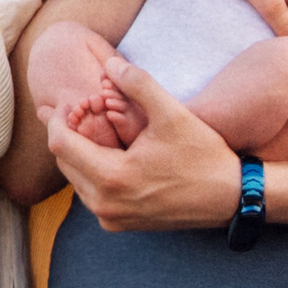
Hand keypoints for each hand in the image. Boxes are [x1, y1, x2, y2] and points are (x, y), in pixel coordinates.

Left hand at [46, 58, 243, 228]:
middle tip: (76, 111)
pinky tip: (106, 154)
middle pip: (65, 163)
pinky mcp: (119, 225)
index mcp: (112, 178)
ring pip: (76, 180)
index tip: (69, 101)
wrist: (230, 197)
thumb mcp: (172, 113)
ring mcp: (111, 219)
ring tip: (90, 129)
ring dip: (79, 154)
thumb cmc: (203, 154)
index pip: (61, 145)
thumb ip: (138, 83)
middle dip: (68, 135)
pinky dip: (92, 173)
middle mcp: (104, 205)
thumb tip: (110, 62)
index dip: (57, 119)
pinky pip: (92, 195)